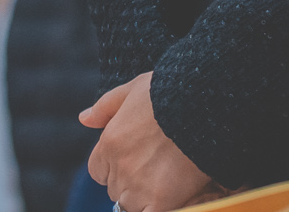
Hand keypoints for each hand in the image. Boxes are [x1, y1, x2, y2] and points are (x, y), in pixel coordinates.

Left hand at [81, 72, 213, 211]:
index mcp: (109, 143)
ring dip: (144, 198)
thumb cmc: (171, 92)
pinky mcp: (161, 200)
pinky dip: (156, 207)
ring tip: (165, 180)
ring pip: (131, 206)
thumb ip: (106, 106)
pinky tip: (171, 195)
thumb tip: (83, 118)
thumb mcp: (134, 89)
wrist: (204, 104)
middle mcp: (120, 168)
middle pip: (116, 190)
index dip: (114, 168)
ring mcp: (139, 187)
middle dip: (131, 182)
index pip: (98, 172)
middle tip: (155, 167)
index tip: (134, 160)